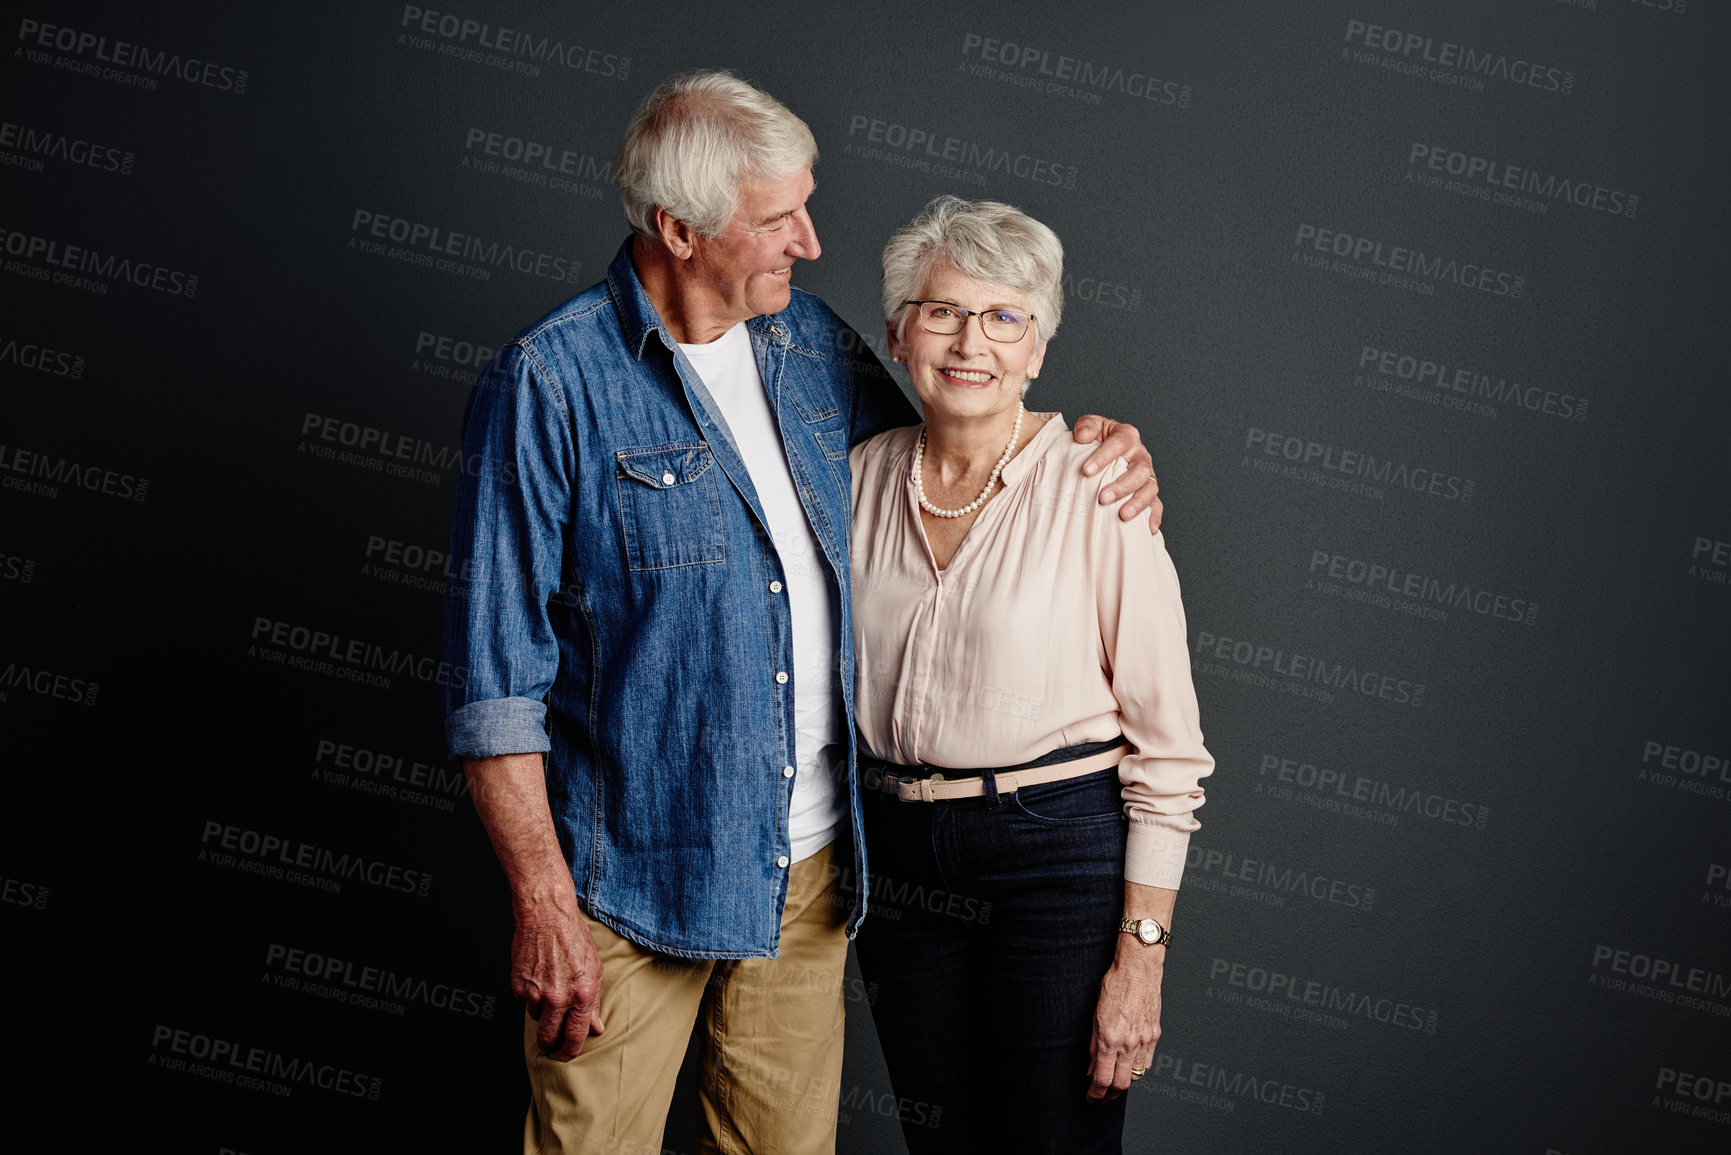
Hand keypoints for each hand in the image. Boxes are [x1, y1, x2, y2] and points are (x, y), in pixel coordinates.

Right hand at [513, 900, 605, 1061]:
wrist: (547, 917)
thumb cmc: (574, 939)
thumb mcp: (595, 970)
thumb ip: (595, 1003)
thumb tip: (597, 1027)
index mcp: (582, 995)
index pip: (575, 1036)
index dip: (570, 1051)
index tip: (567, 1055)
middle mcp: (558, 998)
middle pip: (550, 1038)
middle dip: (550, 1046)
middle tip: (551, 1046)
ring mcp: (536, 993)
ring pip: (537, 1018)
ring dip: (542, 1013)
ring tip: (549, 990)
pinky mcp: (518, 986)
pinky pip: (524, 1001)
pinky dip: (530, 995)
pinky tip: (538, 977)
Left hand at [1071, 415, 1163, 532]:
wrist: (1100, 453)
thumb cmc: (1095, 441)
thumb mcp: (1089, 427)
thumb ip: (1085, 426)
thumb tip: (1082, 436)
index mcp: (1127, 436)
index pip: (1119, 442)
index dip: (1104, 456)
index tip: (1086, 471)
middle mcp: (1140, 455)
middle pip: (1139, 470)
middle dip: (1122, 485)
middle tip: (1102, 498)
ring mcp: (1147, 475)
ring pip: (1150, 489)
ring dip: (1137, 503)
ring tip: (1122, 515)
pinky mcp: (1148, 493)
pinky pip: (1156, 505)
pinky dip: (1154, 517)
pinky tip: (1148, 529)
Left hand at [1086, 941, 1162, 1101]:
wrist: (1138, 969)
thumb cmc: (1115, 985)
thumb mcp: (1095, 1016)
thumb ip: (1094, 1046)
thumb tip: (1091, 1068)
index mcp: (1110, 1038)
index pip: (1103, 1078)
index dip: (1096, 1093)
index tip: (1091, 1097)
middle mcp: (1129, 1043)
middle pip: (1121, 1084)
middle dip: (1109, 1095)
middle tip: (1101, 1096)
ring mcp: (1145, 1040)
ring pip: (1136, 1076)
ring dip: (1123, 1083)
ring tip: (1114, 1083)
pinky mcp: (1155, 1035)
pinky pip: (1147, 1061)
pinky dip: (1137, 1069)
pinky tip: (1129, 1066)